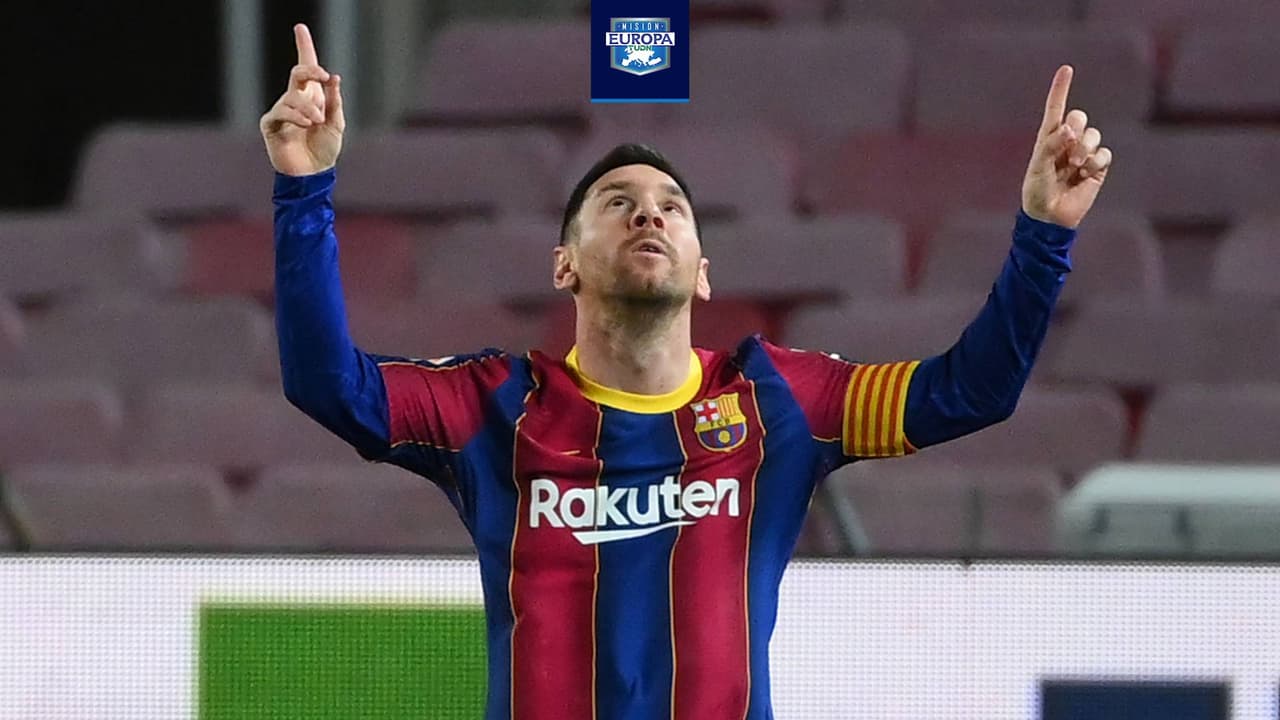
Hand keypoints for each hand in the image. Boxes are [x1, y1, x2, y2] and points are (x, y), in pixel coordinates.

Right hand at [260, 23, 345, 175]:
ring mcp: (282, 111)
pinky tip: (307, 124)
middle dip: (310, 70)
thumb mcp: (336, 125)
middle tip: (323, 76)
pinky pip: (281, 111)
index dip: (303, 46)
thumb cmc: (324, 151)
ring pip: (293, 96)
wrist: (313, 175)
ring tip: (317, 122)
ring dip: (309, 107)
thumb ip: (334, 102)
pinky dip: (296, 116)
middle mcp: (295, 100)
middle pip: (298, 72)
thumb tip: (334, 79)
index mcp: (312, 97)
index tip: (300, 27)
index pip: (306, 68)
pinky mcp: (271, 124)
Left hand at [1021, 66, 1112, 228]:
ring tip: (1074, 165)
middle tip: (1068, 144)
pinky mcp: (1097, 167)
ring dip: (1085, 148)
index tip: (1066, 69)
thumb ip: (1052, 144)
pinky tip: (1085, 174)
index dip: (1061, 89)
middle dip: (1076, 126)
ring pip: (1094, 135)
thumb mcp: (1039, 166)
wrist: (1050, 216)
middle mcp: (1067, 142)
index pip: (1056, 109)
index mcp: (1049, 138)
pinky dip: (1095, 162)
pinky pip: (1104, 154)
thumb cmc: (1038, 191)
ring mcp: (1084, 154)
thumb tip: (1071, 129)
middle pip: (1080, 117)